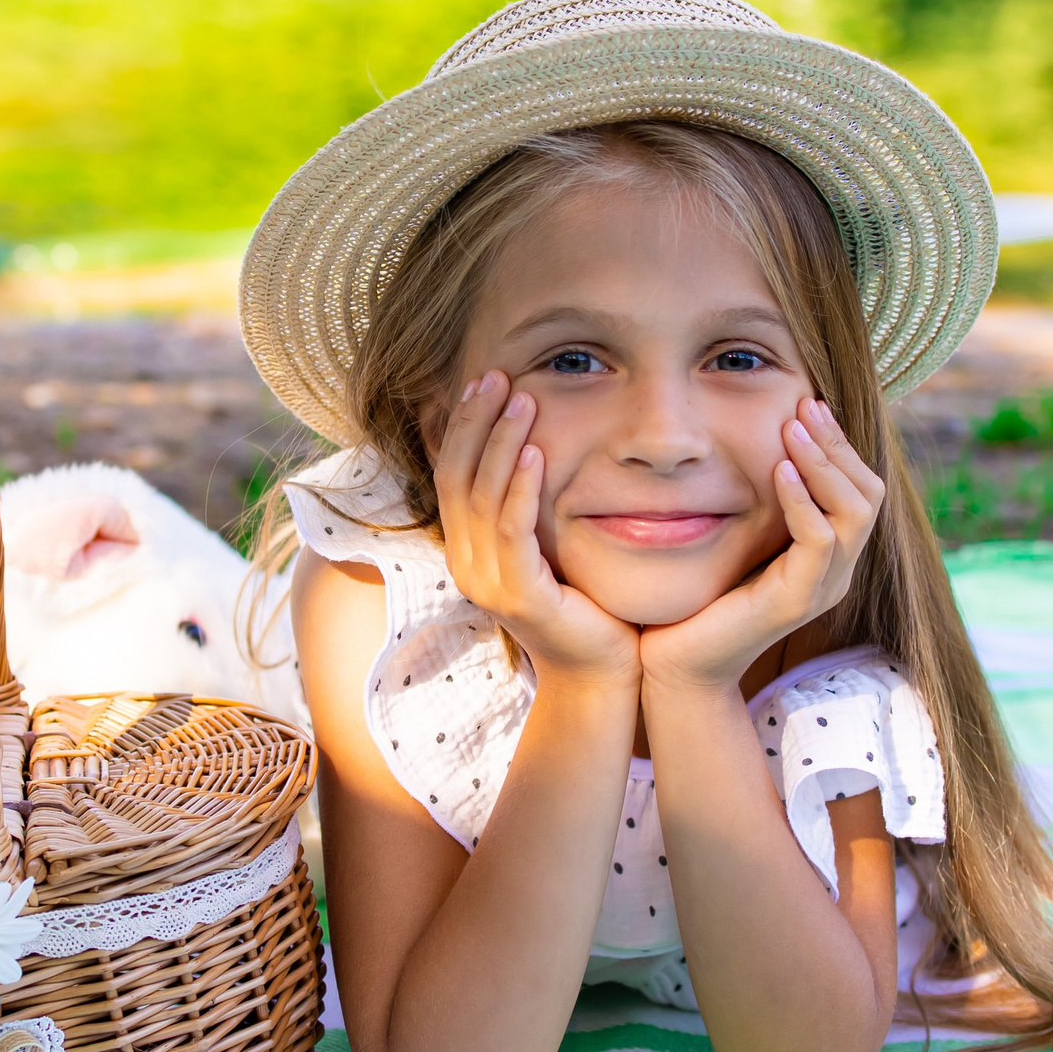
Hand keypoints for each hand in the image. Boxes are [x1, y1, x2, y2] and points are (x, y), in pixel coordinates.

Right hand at [434, 369, 639, 689]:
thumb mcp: (550, 549)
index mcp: (468, 551)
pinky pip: (512, 532)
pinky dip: (521, 490)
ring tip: (523, 399)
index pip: (451, 475)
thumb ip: (532, 509)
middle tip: (496, 375)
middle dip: (475, 421)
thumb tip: (540, 447)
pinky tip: (538, 453)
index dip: (463, 426)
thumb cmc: (586, 609)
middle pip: (456, 477)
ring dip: (502, 442)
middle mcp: (466, 565)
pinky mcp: (520, 597)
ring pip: (481, 497)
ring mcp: (488, 583)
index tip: (484, 381)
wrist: (601, 677)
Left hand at [637, 397, 884, 697]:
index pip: (858, 489)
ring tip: (793, 428)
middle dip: (838, 444)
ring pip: (854, 512)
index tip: (808, 404)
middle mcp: (836, 571)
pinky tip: (779, 472)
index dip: (839, 445)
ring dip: (824, 463)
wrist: (675, 664)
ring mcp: (822, 588)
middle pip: (868, 494)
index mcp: (827, 555)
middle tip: (805, 404)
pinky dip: (804, 501)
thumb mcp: (737, 539)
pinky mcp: (798, 602)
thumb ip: (758, 502)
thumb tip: (757, 445)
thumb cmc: (698, 600)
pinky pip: (819, 541)